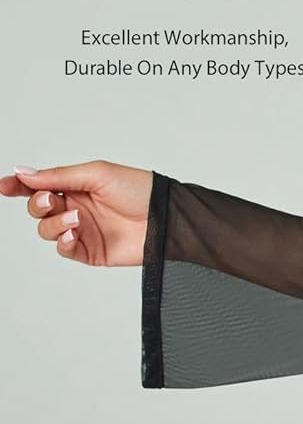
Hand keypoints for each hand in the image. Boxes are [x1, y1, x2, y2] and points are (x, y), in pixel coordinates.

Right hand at [2, 161, 153, 267]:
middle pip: (38, 209)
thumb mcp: (96, 174)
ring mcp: (83, 230)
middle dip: (39, 205)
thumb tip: (23, 173)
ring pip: (47, 231)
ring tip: (75, 219)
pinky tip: (73, 233)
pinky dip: (63, 242)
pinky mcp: (91, 251)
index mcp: (77, 186)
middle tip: (51, 200)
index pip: (40, 186)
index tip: (5, 186)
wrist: (165, 217)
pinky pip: (64, 250)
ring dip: (54, 224)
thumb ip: (58, 176)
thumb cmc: (139, 189)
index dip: (19, 186)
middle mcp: (76, 207)